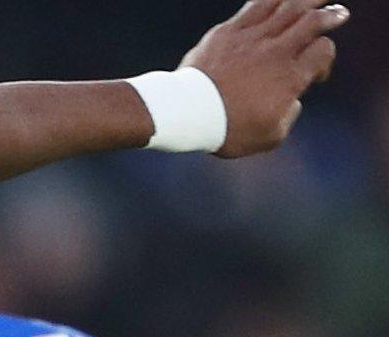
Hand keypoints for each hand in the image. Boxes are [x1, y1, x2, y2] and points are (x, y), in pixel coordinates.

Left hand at [185, 0, 348, 157]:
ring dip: (309, 0)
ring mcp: (252, 39)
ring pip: (289, 7)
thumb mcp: (268, 136)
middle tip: (337, 14)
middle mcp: (276, 53)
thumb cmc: (227, 130)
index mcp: (290, 78)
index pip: (323, 51)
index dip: (326, 58)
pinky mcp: (228, 31)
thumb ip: (289, 116)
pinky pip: (257, 5)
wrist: (186, 114)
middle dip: (330, 16)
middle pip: (313, 22)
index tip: (315, 73)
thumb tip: (293, 102)